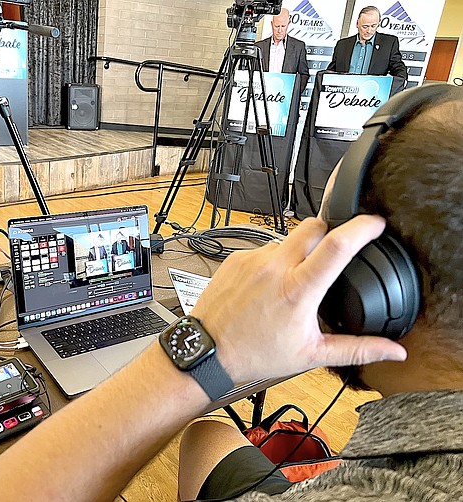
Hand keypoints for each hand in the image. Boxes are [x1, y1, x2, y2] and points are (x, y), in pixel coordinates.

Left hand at [191, 216, 406, 383]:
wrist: (207, 351)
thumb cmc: (254, 353)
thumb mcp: (310, 354)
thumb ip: (357, 349)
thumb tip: (393, 350)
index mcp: (298, 289)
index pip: (337, 245)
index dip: (361, 227)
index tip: (374, 222)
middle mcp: (274, 267)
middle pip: (313, 226)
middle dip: (328, 233)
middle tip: (330, 255)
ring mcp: (252, 259)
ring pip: (286, 238)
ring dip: (297, 252)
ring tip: (292, 282)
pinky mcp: (236, 258)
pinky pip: (263, 248)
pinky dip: (272, 261)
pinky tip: (268, 285)